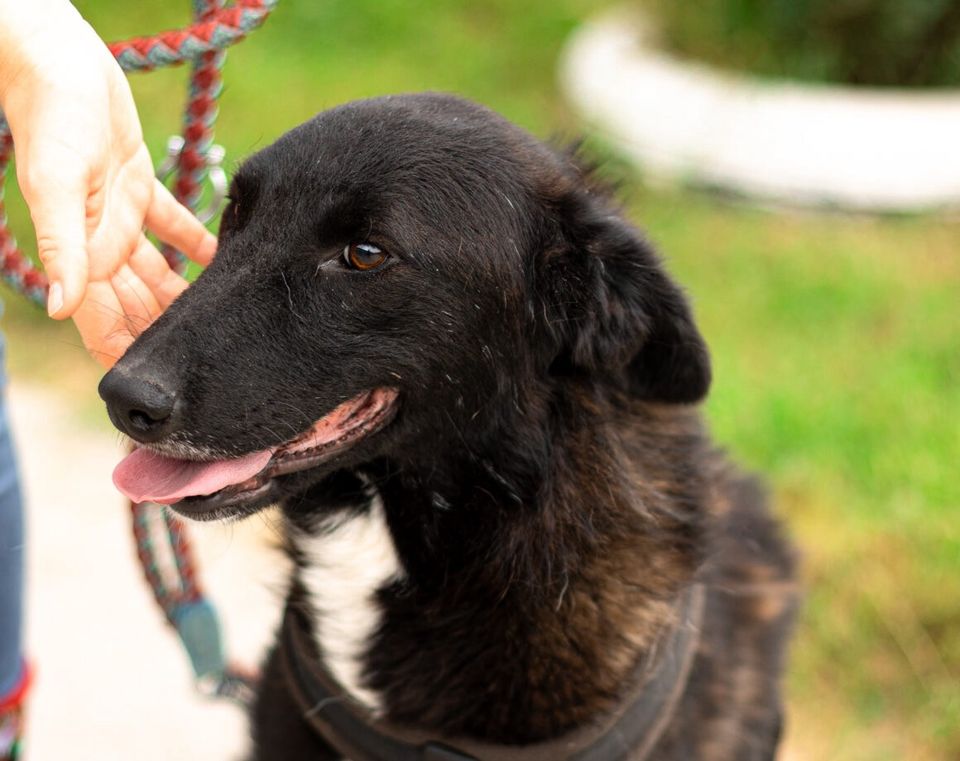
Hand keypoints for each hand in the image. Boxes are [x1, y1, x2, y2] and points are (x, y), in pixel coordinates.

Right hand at [0, 0, 216, 366]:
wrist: (60, 65)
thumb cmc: (51, 118)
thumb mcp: (56, 185)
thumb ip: (62, 246)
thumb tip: (58, 306)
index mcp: (81, 253)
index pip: (103, 324)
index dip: (127, 361)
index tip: (159, 398)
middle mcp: (102, 244)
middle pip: (138, 307)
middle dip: (166, 340)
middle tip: (209, 372)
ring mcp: (121, 218)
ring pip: (159, 275)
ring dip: (186, 300)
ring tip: (227, 328)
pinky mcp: (140, 188)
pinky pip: (176, 227)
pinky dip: (199, 246)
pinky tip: (228, 262)